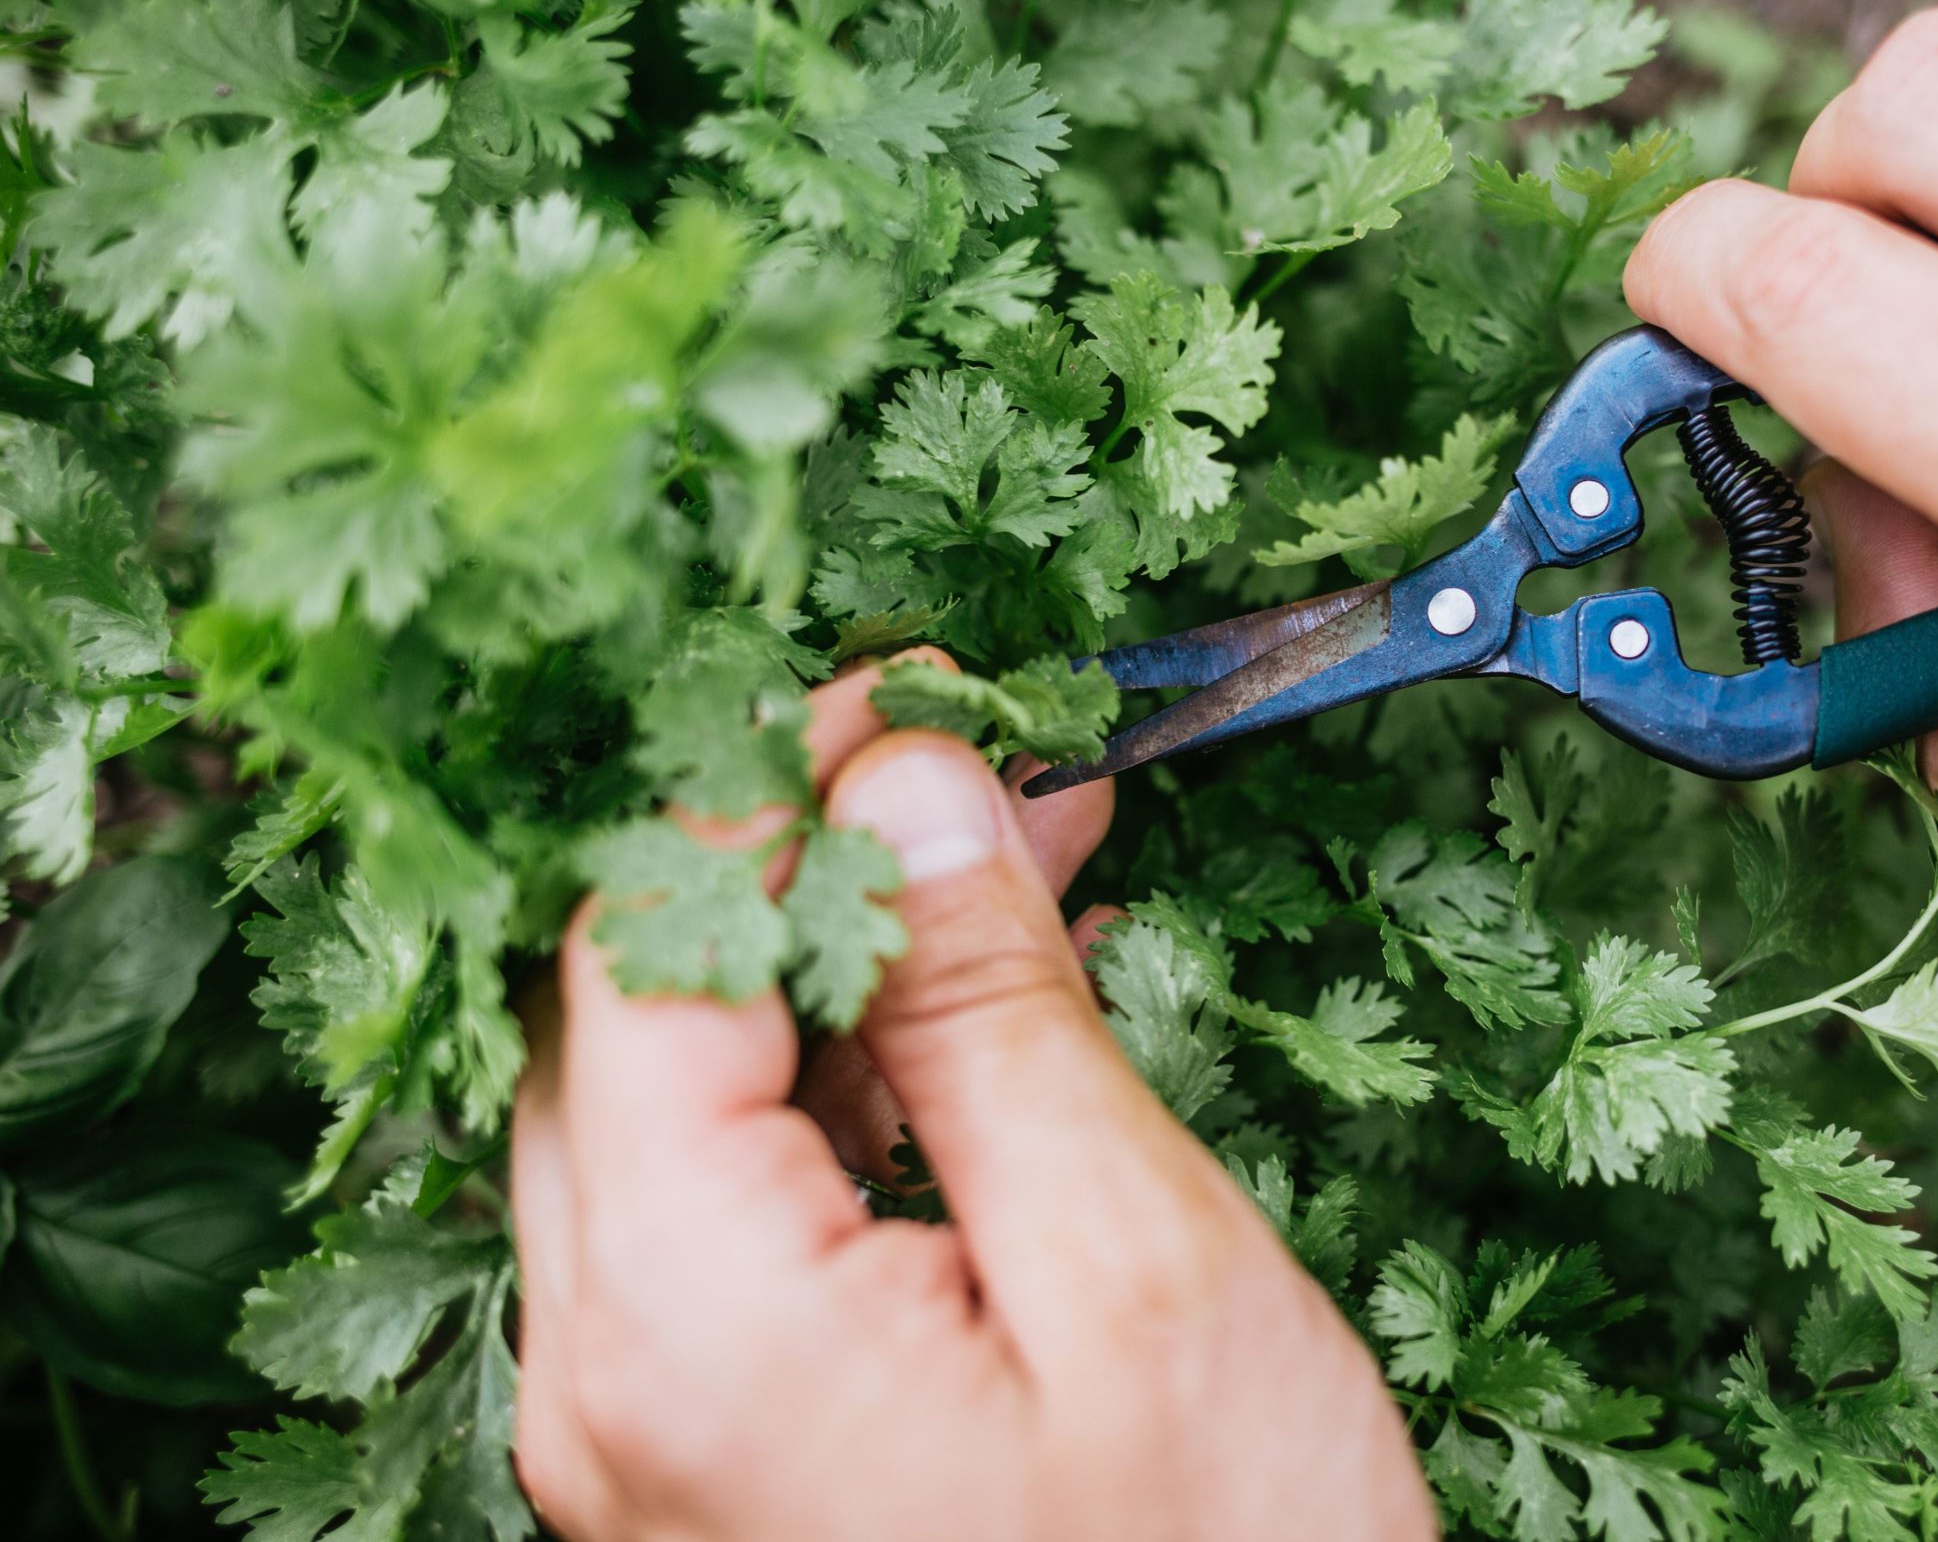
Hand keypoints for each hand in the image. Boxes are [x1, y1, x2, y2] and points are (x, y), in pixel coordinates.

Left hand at [508, 656, 1433, 1540]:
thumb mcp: (1139, 1271)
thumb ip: (992, 1013)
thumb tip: (909, 776)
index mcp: (685, 1324)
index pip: (643, 947)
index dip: (759, 779)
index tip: (907, 686)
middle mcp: (610, 1375)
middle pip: (635, 1013)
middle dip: (803, 847)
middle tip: (982, 752)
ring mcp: (652, 1421)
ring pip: (690, 1097)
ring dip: (843, 955)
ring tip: (1022, 850)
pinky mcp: (721, 1440)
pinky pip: (742, 1204)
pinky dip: (854, 1081)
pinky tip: (989, 1011)